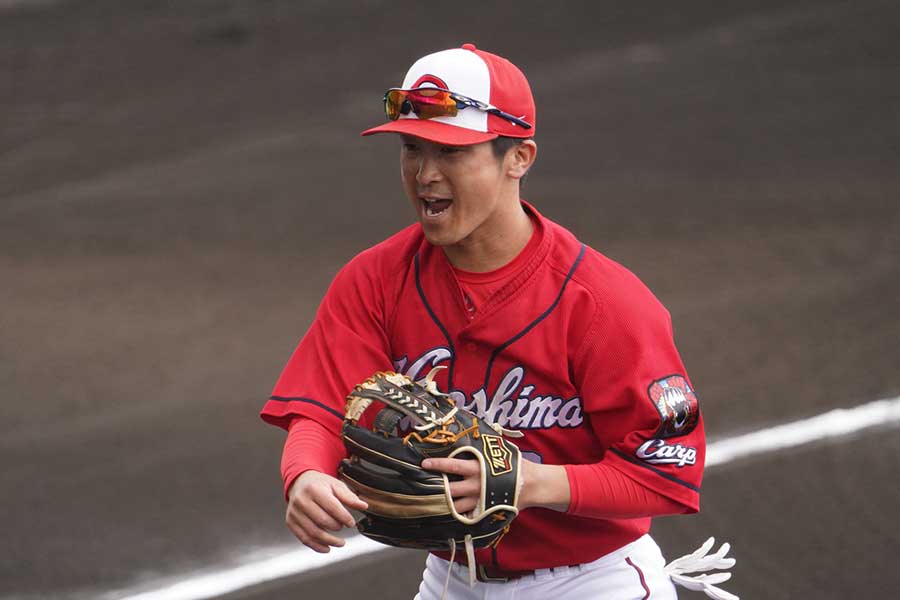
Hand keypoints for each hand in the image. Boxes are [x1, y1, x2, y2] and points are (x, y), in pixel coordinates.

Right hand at [285, 470, 367, 552]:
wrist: (300, 482)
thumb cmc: (321, 485)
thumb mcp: (336, 485)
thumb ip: (349, 497)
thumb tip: (364, 506)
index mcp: (314, 489)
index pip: (331, 507)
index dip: (344, 517)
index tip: (352, 523)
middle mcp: (301, 500)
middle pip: (322, 520)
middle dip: (336, 527)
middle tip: (344, 528)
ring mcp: (294, 512)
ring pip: (313, 532)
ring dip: (329, 541)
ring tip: (341, 543)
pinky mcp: (290, 521)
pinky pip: (304, 538)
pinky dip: (316, 546)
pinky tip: (327, 548)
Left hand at [422, 457, 570, 512]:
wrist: (533, 485)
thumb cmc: (516, 466)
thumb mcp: (499, 452)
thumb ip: (485, 446)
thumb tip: (474, 431)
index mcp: (478, 469)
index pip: (452, 466)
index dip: (437, 465)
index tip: (424, 464)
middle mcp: (476, 486)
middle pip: (450, 489)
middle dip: (435, 488)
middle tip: (422, 486)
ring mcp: (479, 501)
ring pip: (456, 506)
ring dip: (443, 504)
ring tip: (431, 501)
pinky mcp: (485, 511)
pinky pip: (468, 517)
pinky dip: (458, 516)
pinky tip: (448, 515)